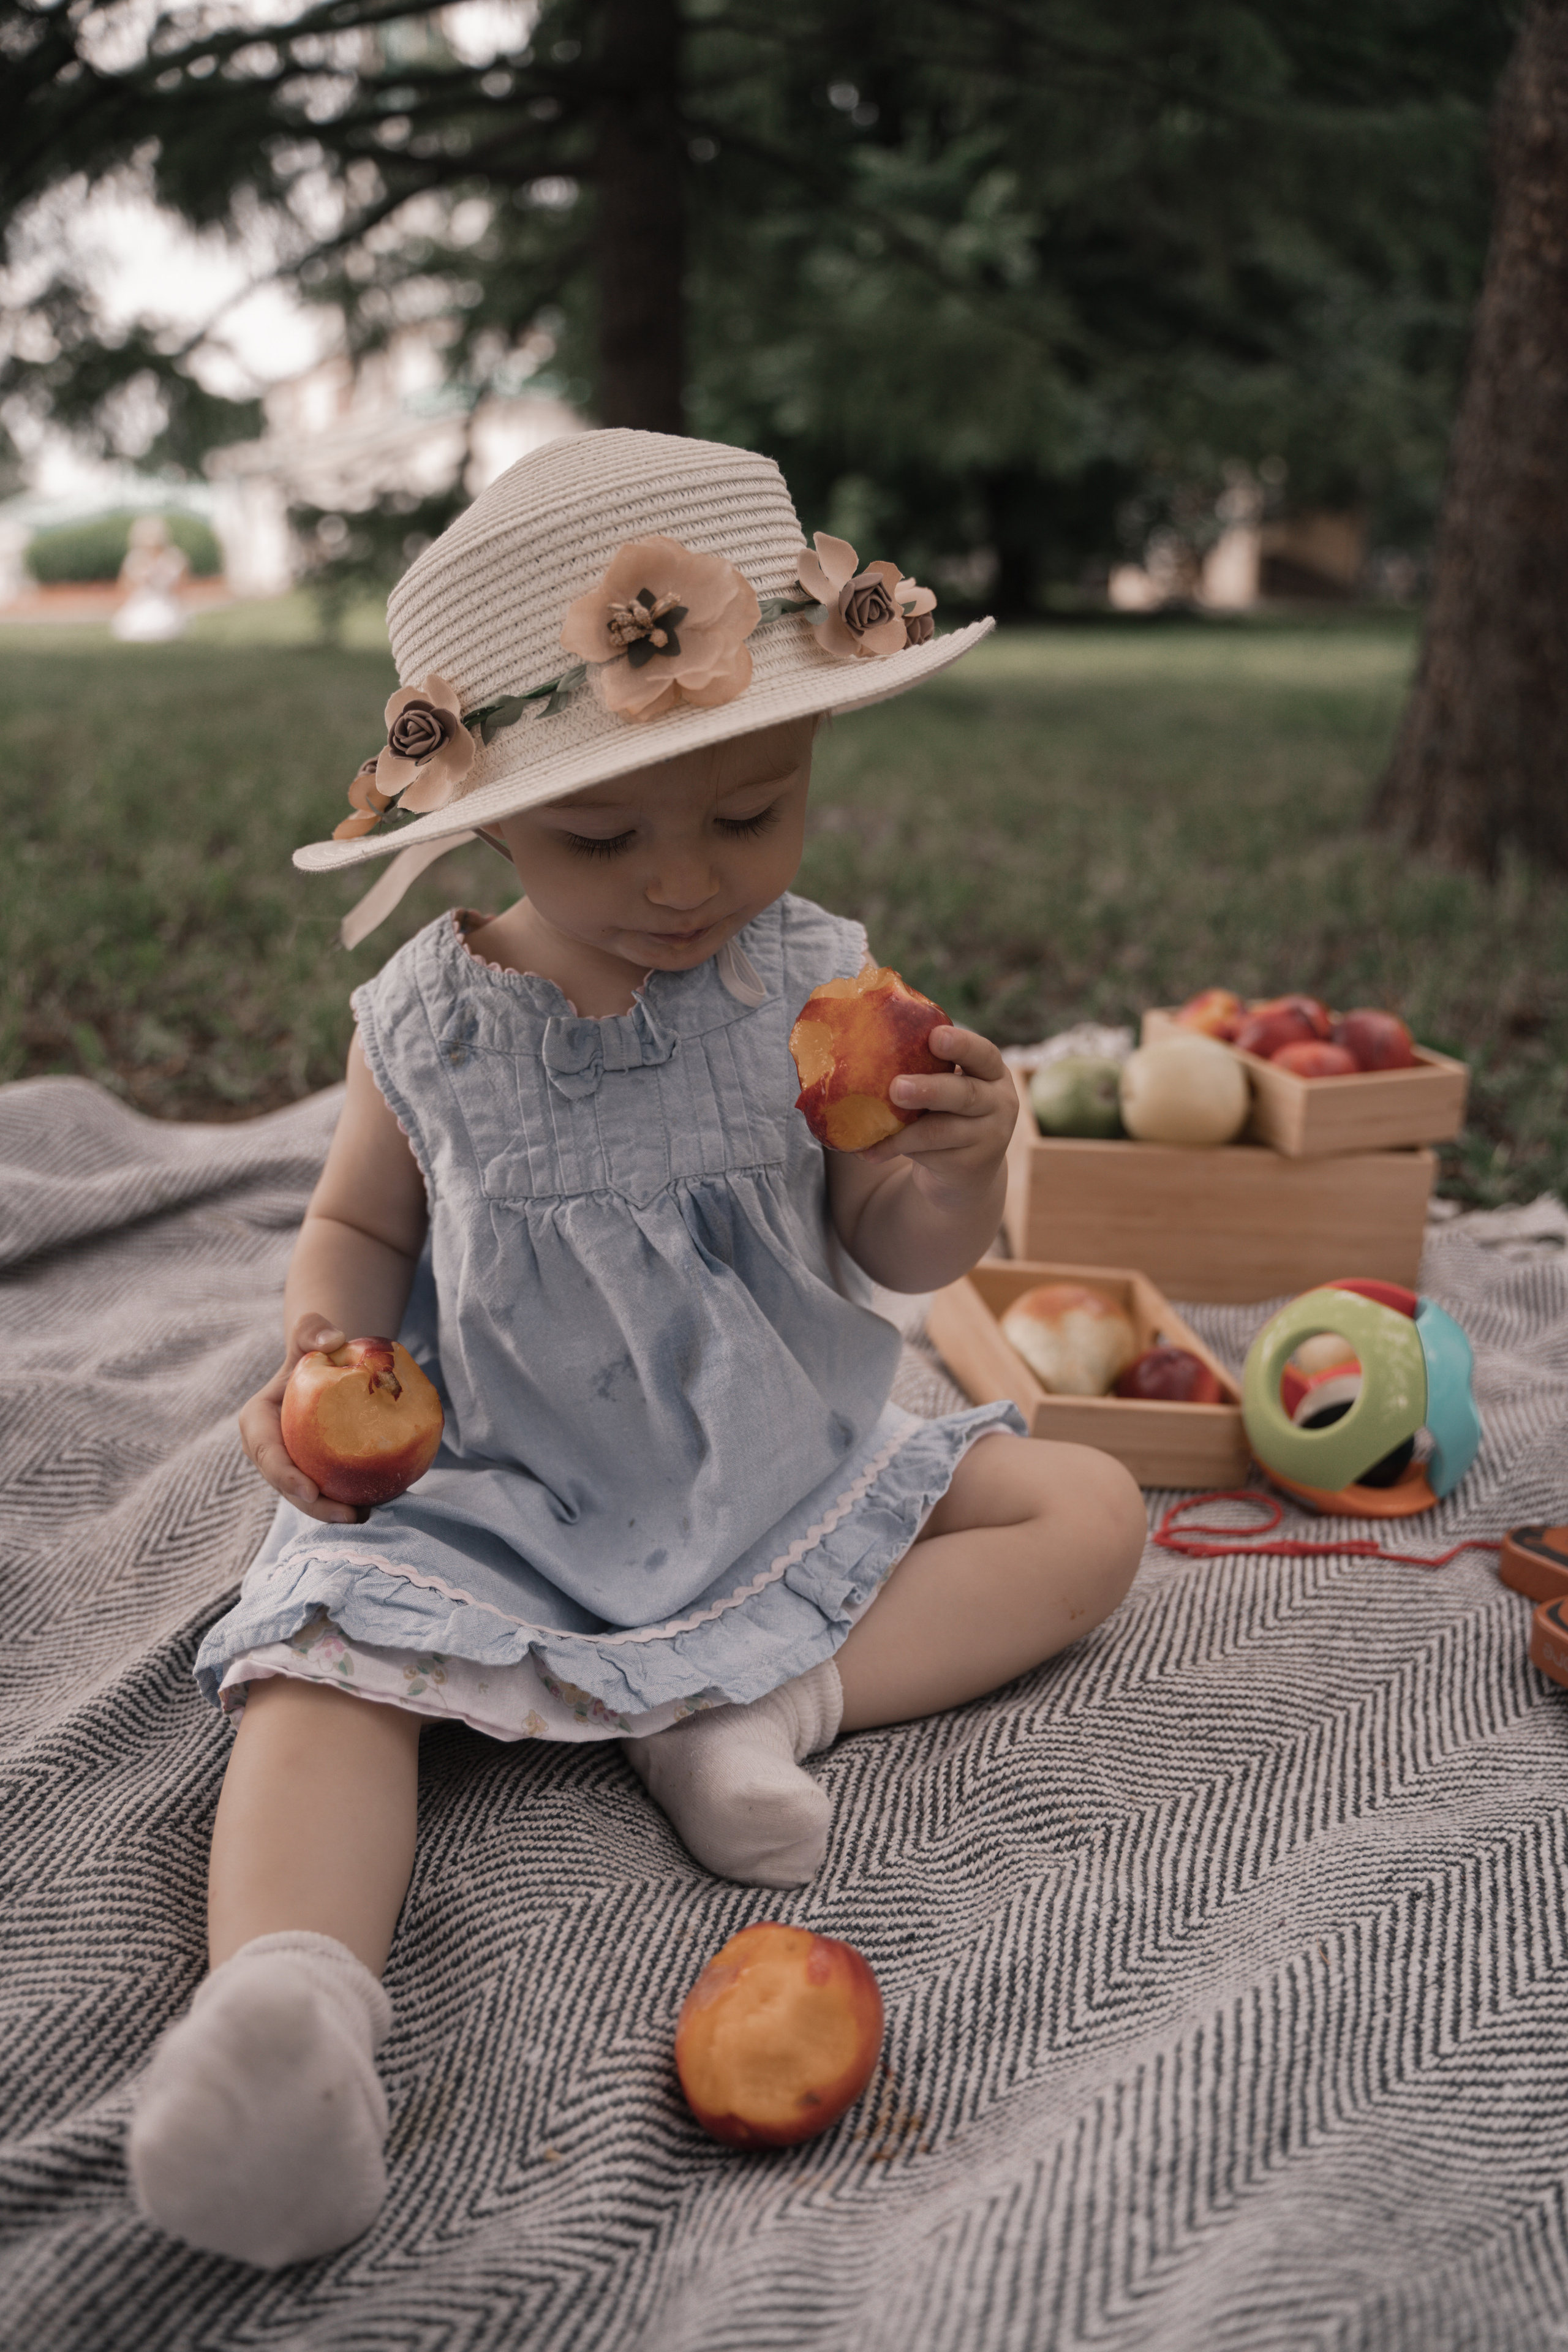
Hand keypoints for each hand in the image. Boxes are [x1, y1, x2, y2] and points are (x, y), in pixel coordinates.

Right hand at [238, 1312, 361, 1524]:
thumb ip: (312, 1330)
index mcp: (257, 1423)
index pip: (268, 1454)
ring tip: (366, 1517)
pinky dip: (350, 1500)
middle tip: (351, 1516)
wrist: (327, 1365)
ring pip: (309, 1496)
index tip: (311, 1490)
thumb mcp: (309, 1334)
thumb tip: (333, 1341)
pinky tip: (378, 1505)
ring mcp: (292, 1464)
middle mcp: (269, 1451)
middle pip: (288, 1485)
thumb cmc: (315, 1349)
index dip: (285, 1476)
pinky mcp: (315, 1470)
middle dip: (315, 1507)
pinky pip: (330, 1489)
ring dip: (333, 1512)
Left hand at [858, 1025, 1017, 1196]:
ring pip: (941, 1131)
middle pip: (965, 1094)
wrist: (969, 1171)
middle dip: (929, 1089)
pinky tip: (872, 1151)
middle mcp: (999, 1103)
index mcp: (993, 1072)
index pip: (983, 1053)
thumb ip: (928, 1070)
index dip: (961, 1045)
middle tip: (896, 1088)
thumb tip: (870, 1047)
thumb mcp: (950, 1088)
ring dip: (904, 1131)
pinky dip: (897, 1150)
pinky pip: (929, 1155)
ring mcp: (990, 1137)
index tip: (935, 1037)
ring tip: (871, 1131)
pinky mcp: (971, 1166)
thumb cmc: (949, 1112)